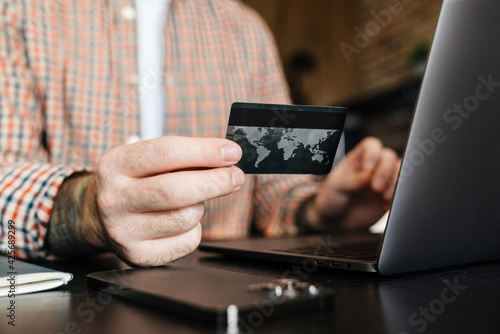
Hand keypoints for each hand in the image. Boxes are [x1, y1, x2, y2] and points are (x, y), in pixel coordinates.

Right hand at [81, 136, 244, 265]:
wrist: (99, 216)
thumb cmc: (134, 182)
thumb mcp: (146, 160)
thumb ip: (183, 156)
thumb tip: (227, 158)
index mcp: (115, 165)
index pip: (166, 152)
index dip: (205, 151)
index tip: (231, 152)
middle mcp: (114, 199)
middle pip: (177, 190)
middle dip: (216, 182)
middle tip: (234, 176)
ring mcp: (123, 231)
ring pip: (186, 217)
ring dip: (202, 206)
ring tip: (194, 200)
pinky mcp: (138, 255)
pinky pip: (187, 241)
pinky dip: (195, 229)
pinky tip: (182, 222)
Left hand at [306, 137, 399, 230]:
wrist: (336, 220)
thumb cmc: (332, 198)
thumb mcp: (336, 187)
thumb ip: (352, 180)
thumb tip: (368, 175)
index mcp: (357, 159)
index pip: (371, 146)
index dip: (373, 154)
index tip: (368, 169)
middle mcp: (373, 167)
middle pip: (388, 157)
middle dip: (384, 171)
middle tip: (376, 187)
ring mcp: (383, 180)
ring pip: (399, 171)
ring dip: (395, 183)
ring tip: (385, 196)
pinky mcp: (389, 195)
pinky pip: (402, 191)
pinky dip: (397, 197)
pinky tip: (385, 205)